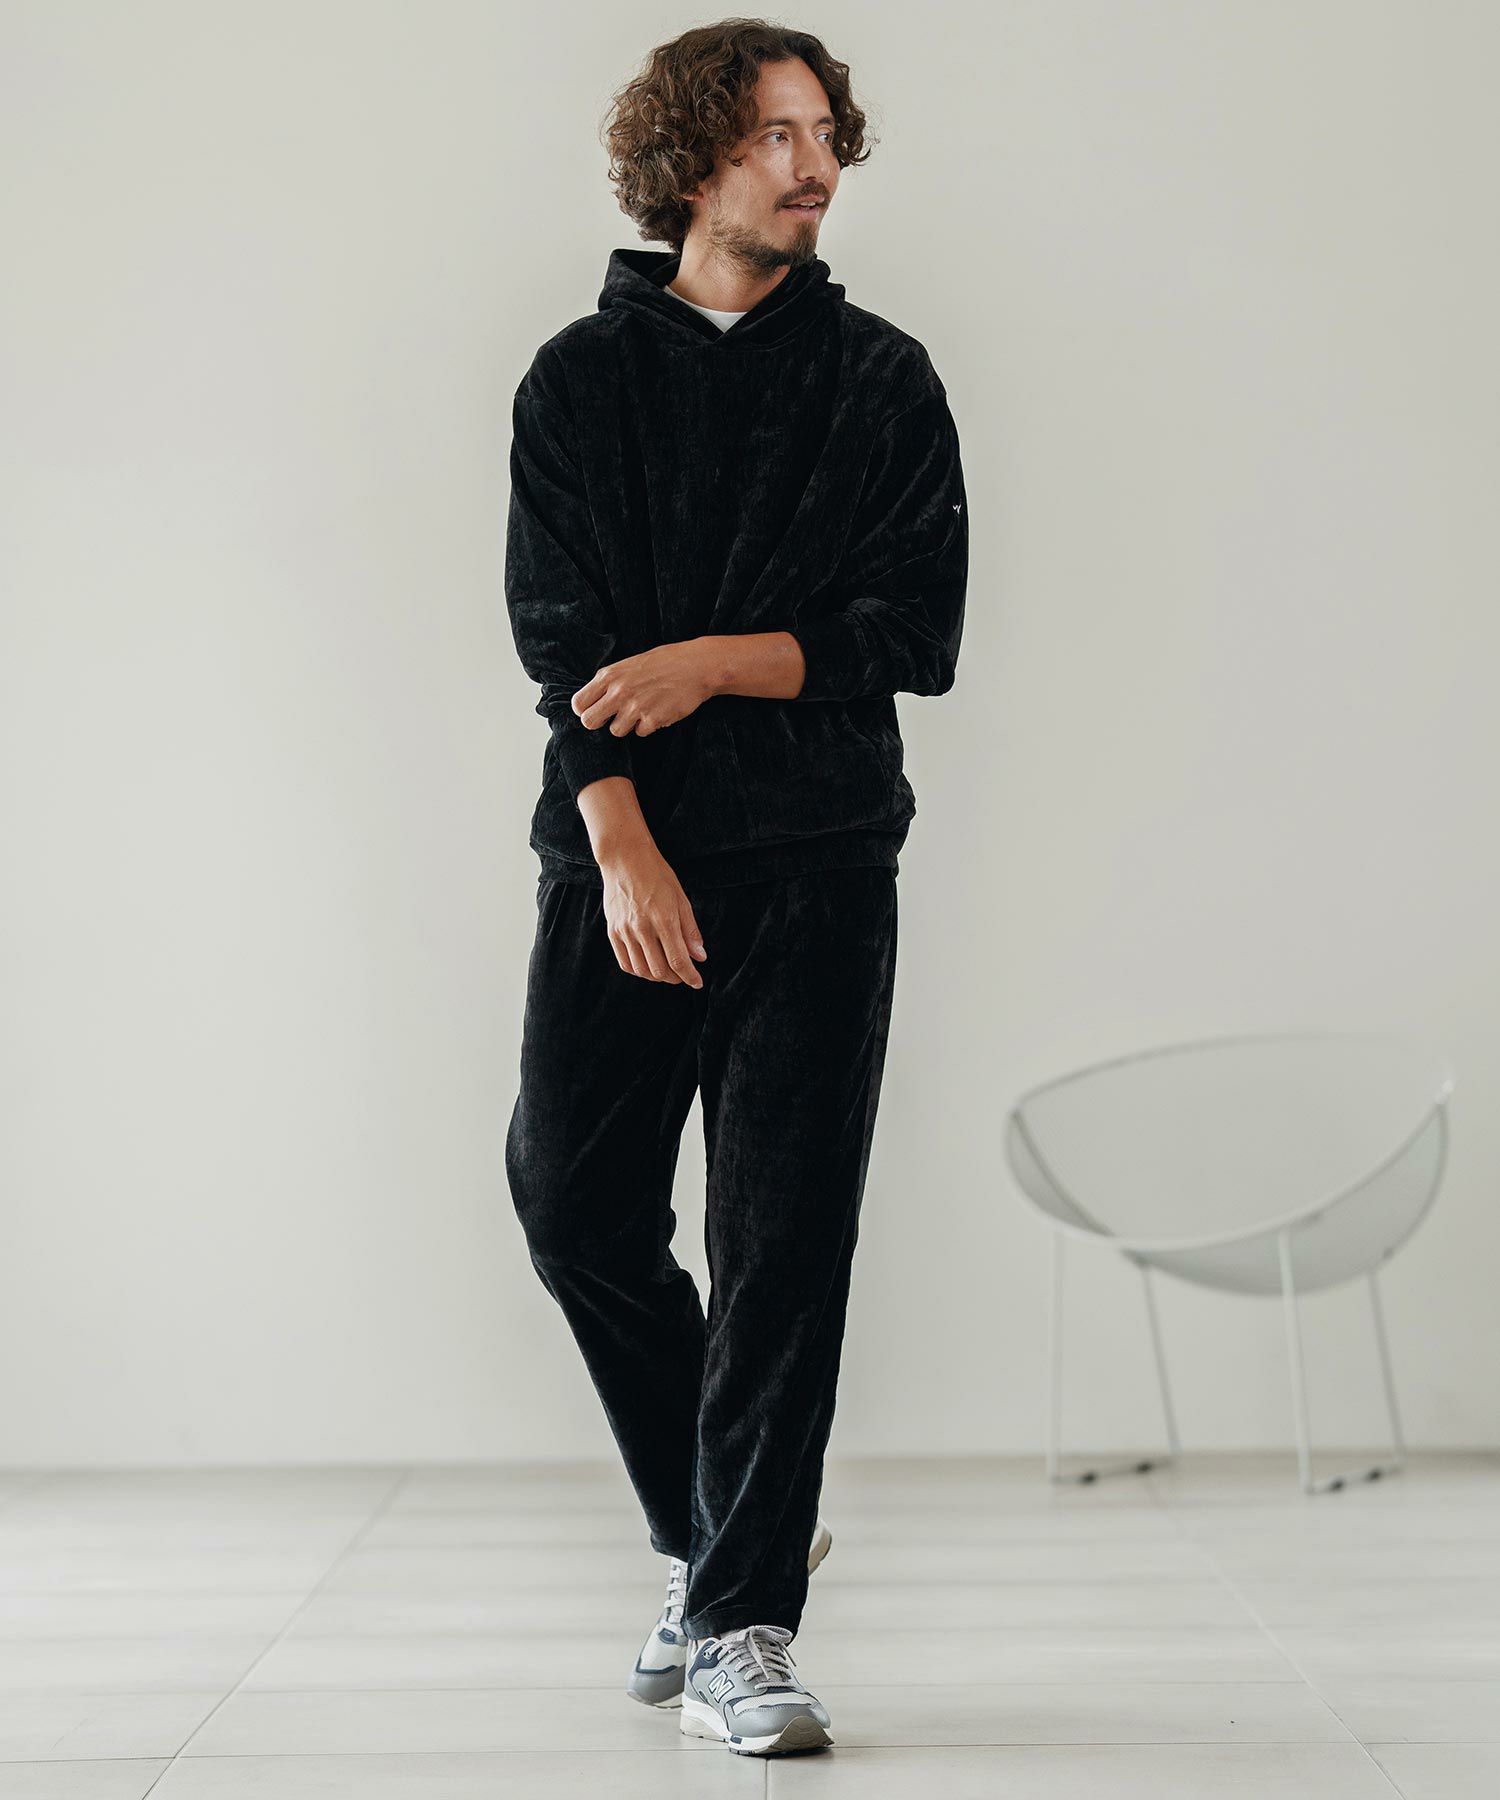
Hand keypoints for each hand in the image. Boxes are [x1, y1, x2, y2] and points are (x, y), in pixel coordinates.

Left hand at [572, 640, 719, 737]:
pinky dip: (648, 725)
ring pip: (616, 731)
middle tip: (613, 717)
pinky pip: (641, 732)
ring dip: (628, 725)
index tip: (595, 710)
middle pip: (589, 722)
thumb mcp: (628, 665)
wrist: (696, 665)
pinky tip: (658, 710)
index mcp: (609, 676)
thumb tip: (591, 702)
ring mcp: (635, 707)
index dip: (585, 710)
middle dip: (600, 722)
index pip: (579, 704)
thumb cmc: (663, 663)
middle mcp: (618, 692)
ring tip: (642, 709)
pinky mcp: (653, 719)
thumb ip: (609, 682)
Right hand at [599, 842, 707, 986]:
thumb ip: (690, 930)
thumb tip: (700, 957)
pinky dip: (639, 970)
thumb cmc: (657, 875)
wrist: (625, 859)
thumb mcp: (681, 899)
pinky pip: (625, 963)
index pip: (678, 961)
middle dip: (675, 978)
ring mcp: (625, 931)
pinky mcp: (612, 931)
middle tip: (683, 974)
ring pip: (642, 970)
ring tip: (667, 970)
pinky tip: (648, 965)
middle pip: (660, 970)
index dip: (690, 976)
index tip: (697, 983)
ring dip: (657, 976)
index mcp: (664, 919)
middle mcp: (642, 928)